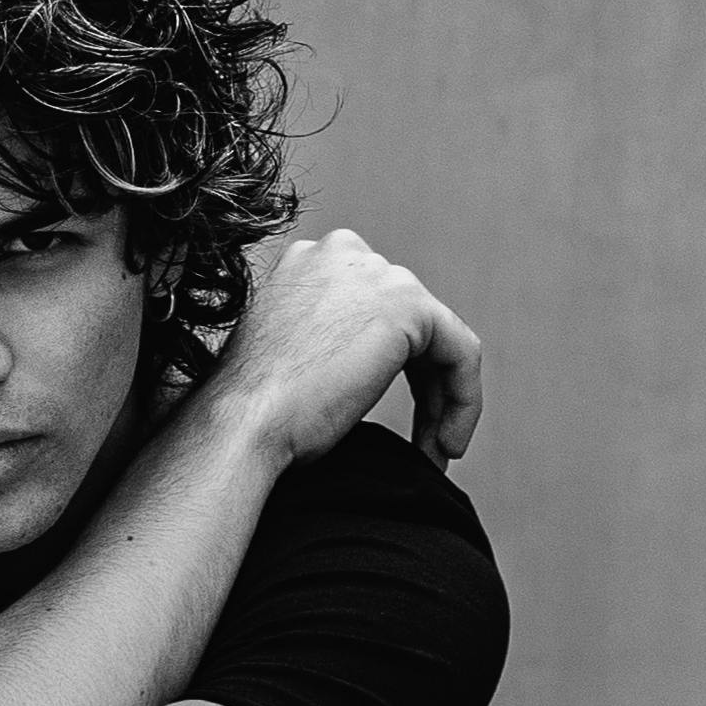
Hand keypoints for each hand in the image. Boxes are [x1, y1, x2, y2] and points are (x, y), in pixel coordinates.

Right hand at [208, 223, 482, 470]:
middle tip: (419, 445)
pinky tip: (446, 443)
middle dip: (423, 389)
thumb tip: (356, 371)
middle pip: (409, 326)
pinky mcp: (409, 305)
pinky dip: (464, 401)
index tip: (379, 420)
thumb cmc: (250, 410)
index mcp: (307, 262)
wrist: (241, 421)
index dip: (386, 370)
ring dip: (443, 402)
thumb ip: (325, 344)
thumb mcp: (287, 358)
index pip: (372, 311)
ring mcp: (377, 273)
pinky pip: (461, 353)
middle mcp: (344, 253)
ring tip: (433, 452)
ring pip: (439, 341)